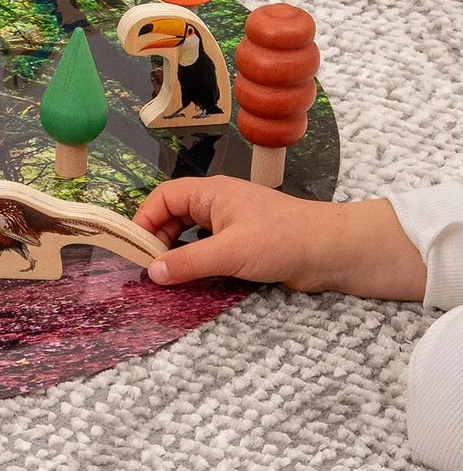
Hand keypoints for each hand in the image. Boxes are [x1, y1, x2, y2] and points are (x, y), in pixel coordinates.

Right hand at [134, 176, 425, 300]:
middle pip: (173, 215)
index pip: (163, 198)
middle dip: (158, 238)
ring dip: (177, 251)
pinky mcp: (244, 244)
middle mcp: (217, 204)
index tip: (136, 249)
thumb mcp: (229, 252)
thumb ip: (188, 262)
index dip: (145, 220)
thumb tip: (151, 272)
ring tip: (167, 275)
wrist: (334, 252)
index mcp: (211, 193)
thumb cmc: (281, 240)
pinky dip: (196, 261)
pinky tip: (193, 277)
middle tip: (149, 267)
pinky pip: (209, 248)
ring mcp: (231, 224)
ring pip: (190, 233)